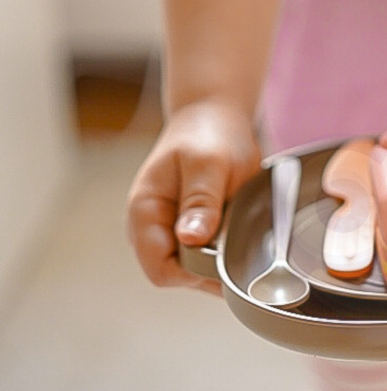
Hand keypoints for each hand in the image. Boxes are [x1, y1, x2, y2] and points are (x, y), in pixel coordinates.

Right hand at [126, 100, 261, 295]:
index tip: (224, 255)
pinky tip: (237, 231)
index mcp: (144, 213)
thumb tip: (191, 239)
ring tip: (237, 228)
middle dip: (209, 267)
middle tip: (238, 238)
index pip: (161, 270)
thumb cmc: (208, 134)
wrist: (212, 116)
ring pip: (192, 269)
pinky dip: (222, 250)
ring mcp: (167, 231)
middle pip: (177, 274)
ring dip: (218, 258)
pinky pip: (204, 256)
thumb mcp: (209, 163)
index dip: (194, 273)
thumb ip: (201, 201)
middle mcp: (150, 229)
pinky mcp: (186, 230)